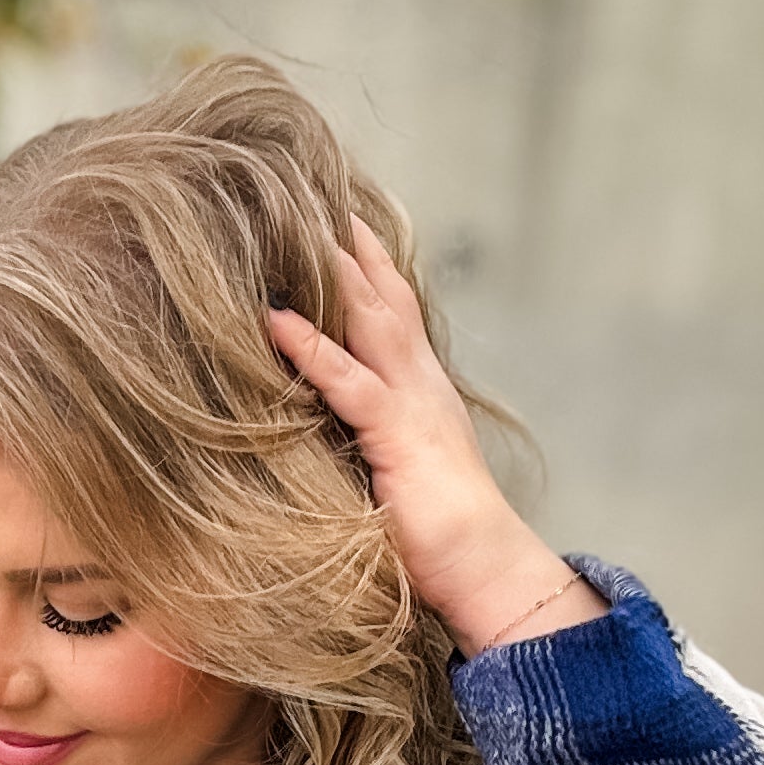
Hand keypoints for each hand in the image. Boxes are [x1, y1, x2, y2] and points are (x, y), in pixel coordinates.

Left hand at [267, 216, 605, 656]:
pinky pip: (346, 379)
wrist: (486, 569)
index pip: (393, 317)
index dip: (368, 272)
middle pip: (385, 299)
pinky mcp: (396, 434)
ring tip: (293, 225)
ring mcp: (411, 405)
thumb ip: (370, 449)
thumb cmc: (441, 542)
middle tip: (318, 195)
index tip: (340, 229)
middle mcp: (421, 387)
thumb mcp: (400, 479)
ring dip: (332, 274)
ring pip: (370, 320)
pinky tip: (276, 319)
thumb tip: (327, 443)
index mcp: (422, 396)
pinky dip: (310, 346)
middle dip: (353, 248)